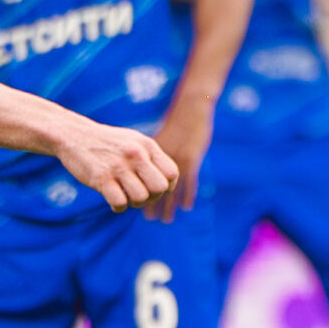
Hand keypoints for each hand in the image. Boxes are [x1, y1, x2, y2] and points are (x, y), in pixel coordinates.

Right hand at [57, 119, 176, 213]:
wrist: (73, 135)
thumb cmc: (108, 143)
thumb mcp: (134, 142)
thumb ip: (152, 158)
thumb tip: (170, 183)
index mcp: (147, 146)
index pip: (172, 173)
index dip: (167, 186)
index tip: (153, 187)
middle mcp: (135, 155)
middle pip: (160, 188)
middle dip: (152, 197)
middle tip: (140, 194)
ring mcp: (118, 166)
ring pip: (140, 198)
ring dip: (133, 203)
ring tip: (124, 194)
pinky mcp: (101, 178)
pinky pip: (120, 204)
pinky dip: (118, 207)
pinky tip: (112, 198)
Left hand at [149, 95, 212, 220]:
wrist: (190, 107)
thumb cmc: (177, 121)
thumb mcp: (163, 137)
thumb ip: (153, 152)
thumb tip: (144, 165)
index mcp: (151, 153)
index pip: (143, 178)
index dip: (141, 192)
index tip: (137, 205)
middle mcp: (161, 159)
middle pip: (154, 185)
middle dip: (152, 203)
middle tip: (149, 218)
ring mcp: (176, 159)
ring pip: (170, 188)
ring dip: (169, 205)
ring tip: (166, 220)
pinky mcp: (191, 158)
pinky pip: (189, 181)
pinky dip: (187, 195)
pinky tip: (185, 207)